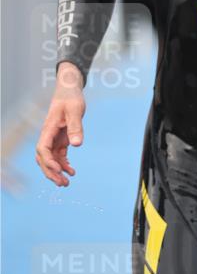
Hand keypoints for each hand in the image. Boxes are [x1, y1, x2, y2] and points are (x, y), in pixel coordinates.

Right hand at [35, 63, 85, 187]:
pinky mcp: (61, 138)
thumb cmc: (71, 98)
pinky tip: (71, 171)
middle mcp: (48, 135)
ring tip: (67, 183)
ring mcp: (53, 138)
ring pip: (50, 159)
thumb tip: (77, 145)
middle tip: (63, 184)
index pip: (42, 149)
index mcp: (48, 129)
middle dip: (51, 172)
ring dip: (57, 172)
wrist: (70, 90)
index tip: (59, 170)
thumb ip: (76, 127)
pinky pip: (59, 155)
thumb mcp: (75, 110)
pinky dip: (64, 164)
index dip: (48, 161)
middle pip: (43, 158)